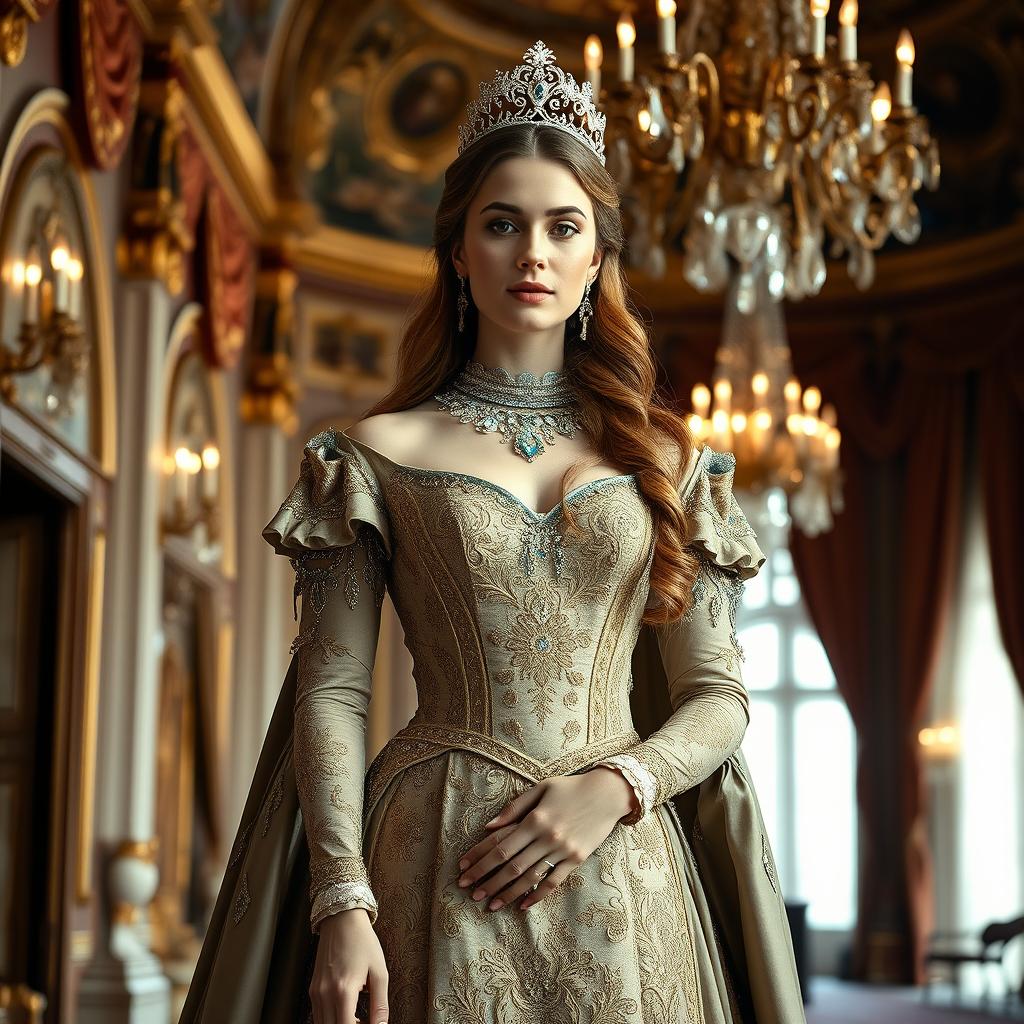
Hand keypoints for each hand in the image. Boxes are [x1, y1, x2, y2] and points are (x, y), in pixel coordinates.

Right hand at [310, 908, 388, 1023]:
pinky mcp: (313, 989)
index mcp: (344, 990)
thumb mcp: (379, 971)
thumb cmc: (363, 942)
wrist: (342, 919)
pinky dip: (332, 1019)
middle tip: (365, 1021)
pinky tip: (347, 1011)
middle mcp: (325, 994)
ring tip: (358, 1018)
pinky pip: (318, 1015)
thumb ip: (380, 1004)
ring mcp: (316, 992)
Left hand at [456, 768, 637, 911]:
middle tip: (470, 894)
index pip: (500, 845)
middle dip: (488, 881)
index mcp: (535, 819)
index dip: (480, 859)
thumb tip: (488, 826)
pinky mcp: (576, 860)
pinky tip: (523, 906)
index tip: (464, 870)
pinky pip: (554, 882)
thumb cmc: (571, 788)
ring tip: (491, 905)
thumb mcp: (541, 788)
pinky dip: (537, 896)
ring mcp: (563, 850)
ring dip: (508, 893)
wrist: (608, 794)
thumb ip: (514, 808)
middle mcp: (547, 837)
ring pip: (530, 878)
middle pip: (511, 865)